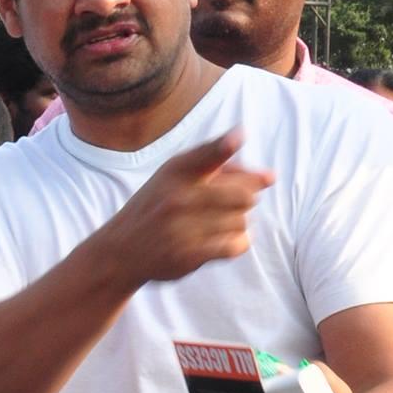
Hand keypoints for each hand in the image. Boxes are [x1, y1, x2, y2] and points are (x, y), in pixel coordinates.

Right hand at [100, 129, 274, 290]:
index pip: (206, 154)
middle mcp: (178, 197)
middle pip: (242, 195)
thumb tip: (270, 177)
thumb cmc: (159, 205)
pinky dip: (238, 242)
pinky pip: (235, 245)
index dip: (225, 145)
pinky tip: (226, 239)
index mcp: (175, 171)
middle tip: (231, 203)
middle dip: (246, 198)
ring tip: (219, 223)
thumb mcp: (176, 176)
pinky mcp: (189, 255)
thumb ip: (221, 167)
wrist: (122, 249)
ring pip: (241, 221)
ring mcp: (182, 228)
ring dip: (238, 223)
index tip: (239, 137)